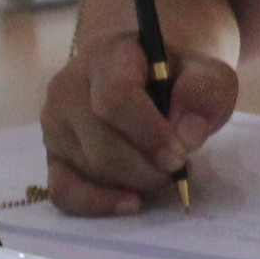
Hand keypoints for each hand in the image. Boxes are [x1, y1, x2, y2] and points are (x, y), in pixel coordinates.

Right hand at [41, 31, 237, 215]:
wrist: (149, 73)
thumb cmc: (178, 74)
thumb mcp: (207, 73)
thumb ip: (204, 94)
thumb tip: (187, 137)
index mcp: (108, 55)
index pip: (115, 98)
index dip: (149, 134)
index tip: (181, 154)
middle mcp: (69, 87)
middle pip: (101, 143)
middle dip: (145, 168)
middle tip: (177, 170)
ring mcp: (55, 122)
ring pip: (87, 168)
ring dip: (132, 182)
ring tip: (162, 173)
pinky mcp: (53, 154)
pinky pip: (63, 190)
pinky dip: (97, 203)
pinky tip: (131, 203)